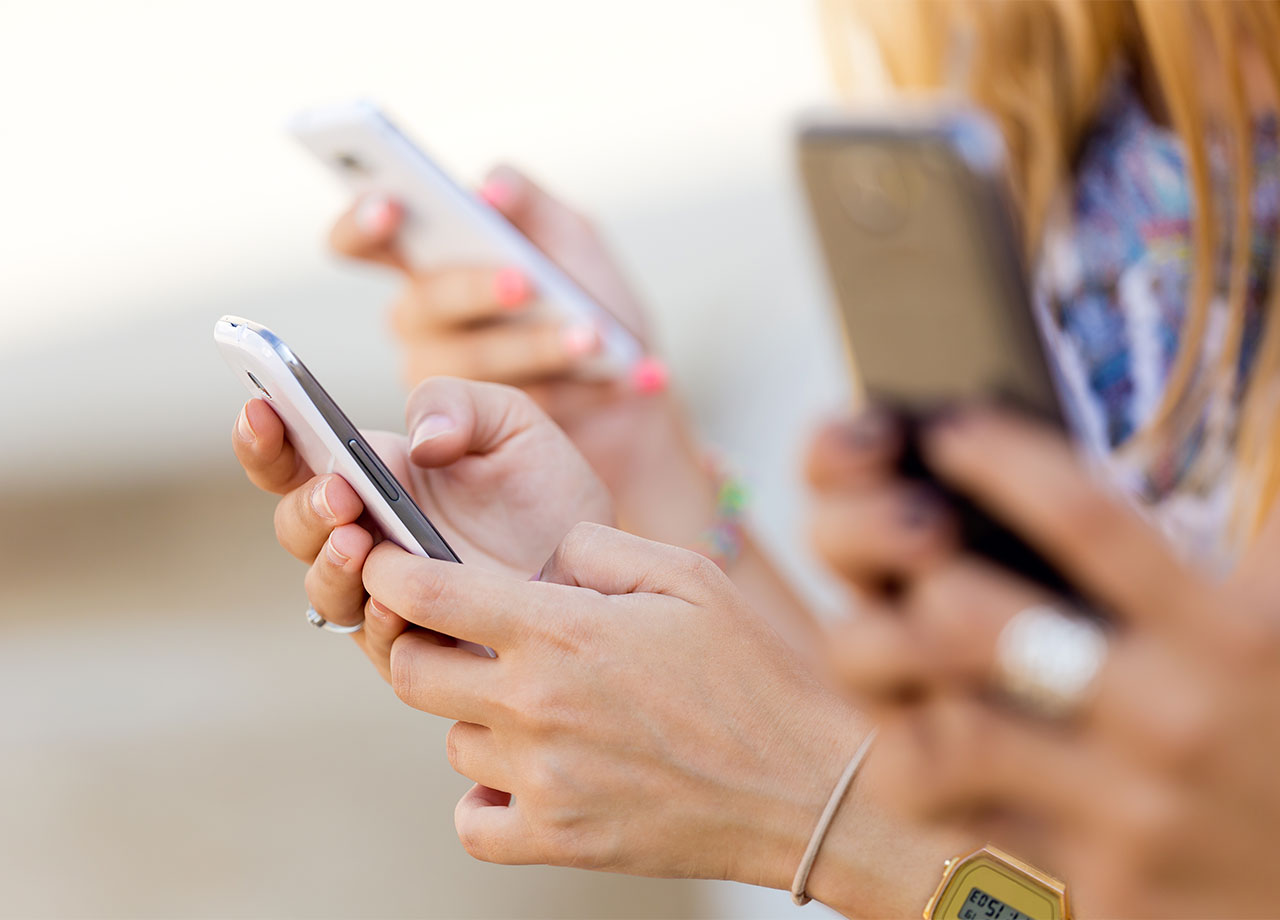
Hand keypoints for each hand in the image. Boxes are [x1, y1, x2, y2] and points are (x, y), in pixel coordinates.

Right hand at [231, 376, 611, 677]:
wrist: (602, 560)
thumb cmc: (545, 484)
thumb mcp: (509, 421)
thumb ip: (456, 405)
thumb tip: (419, 441)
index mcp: (371, 474)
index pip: (293, 458)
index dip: (264, 438)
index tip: (260, 411)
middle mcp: (365, 535)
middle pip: (297, 527)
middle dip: (307, 508)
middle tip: (340, 491)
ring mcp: (387, 593)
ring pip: (325, 590)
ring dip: (332, 566)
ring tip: (361, 540)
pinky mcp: (421, 644)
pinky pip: (379, 642)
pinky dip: (379, 619)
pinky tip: (395, 601)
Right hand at [329, 164, 673, 496]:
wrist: (632, 385)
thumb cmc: (591, 300)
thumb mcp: (571, 238)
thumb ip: (532, 204)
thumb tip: (490, 189)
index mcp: (427, 263)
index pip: (361, 241)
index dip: (361, 223)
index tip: (391, 208)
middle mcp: (422, 322)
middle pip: (424, 303)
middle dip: (477, 289)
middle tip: (524, 283)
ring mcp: (441, 385)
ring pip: (471, 364)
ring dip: (539, 346)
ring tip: (596, 337)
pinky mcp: (482, 435)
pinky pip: (522, 407)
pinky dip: (584, 387)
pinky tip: (632, 375)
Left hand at [358, 522, 868, 884]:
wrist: (805, 788)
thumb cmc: (754, 675)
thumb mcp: (689, 577)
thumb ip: (601, 547)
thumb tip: (545, 553)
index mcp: (562, 630)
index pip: (426, 595)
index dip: (390, 572)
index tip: (388, 567)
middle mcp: (535, 704)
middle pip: (410, 672)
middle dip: (418, 644)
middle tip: (460, 639)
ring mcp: (541, 778)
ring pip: (452, 740)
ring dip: (475, 717)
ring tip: (536, 707)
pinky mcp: (557, 839)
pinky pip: (472, 819)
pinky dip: (484, 796)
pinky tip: (525, 773)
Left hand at [829, 407, 1279, 917]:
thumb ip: (1265, 525)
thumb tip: (1266, 382)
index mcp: (1232, 637)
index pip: (1087, 520)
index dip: (1002, 458)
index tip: (948, 430)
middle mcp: (1172, 722)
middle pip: (975, 621)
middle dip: (912, 574)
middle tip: (900, 551)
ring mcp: (1129, 815)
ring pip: (947, 734)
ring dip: (895, 680)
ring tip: (881, 642)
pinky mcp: (1098, 891)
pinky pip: (969, 825)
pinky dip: (929, 772)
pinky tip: (913, 731)